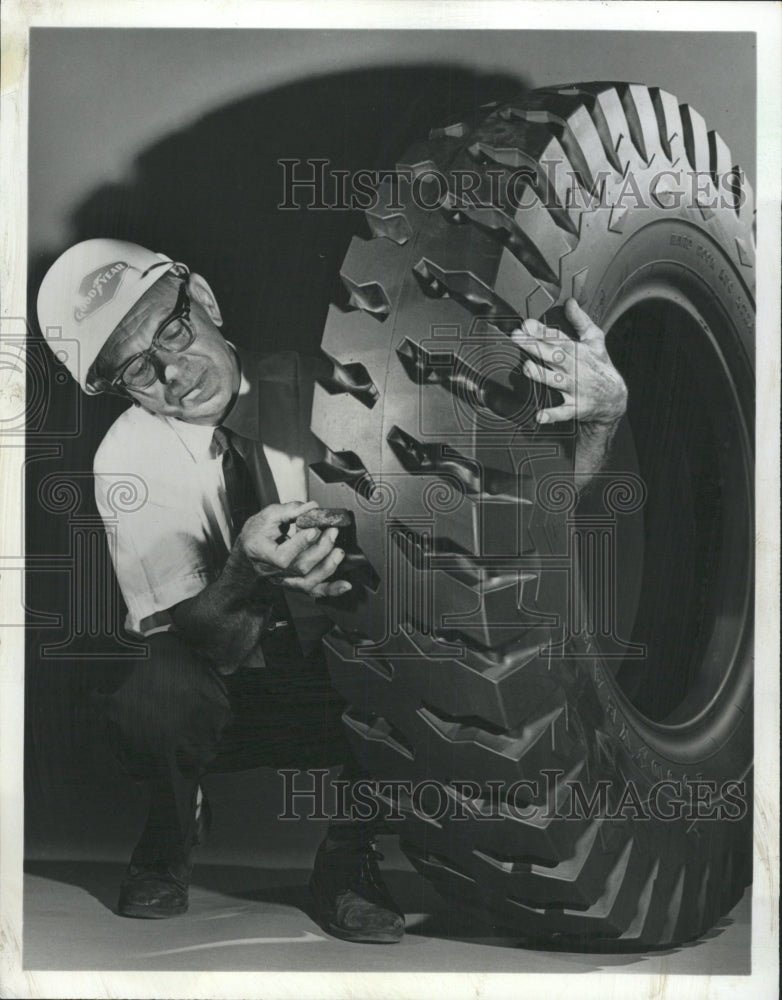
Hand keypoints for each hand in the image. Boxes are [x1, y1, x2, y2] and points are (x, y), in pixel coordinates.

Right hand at [238, 500, 351, 597]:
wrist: (249, 551)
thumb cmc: (256, 533)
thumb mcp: (268, 515)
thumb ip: (290, 510)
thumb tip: (313, 507)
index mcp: (261, 552)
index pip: (283, 556)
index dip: (301, 544)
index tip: (315, 529)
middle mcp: (272, 571)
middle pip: (300, 567)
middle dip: (321, 550)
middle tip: (332, 533)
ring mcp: (284, 580)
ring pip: (308, 582)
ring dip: (328, 567)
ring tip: (339, 552)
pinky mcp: (294, 583)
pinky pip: (313, 591)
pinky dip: (331, 589)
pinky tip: (345, 585)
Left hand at [511, 298, 627, 425]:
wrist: (615, 398)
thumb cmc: (600, 366)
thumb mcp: (595, 340)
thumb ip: (580, 320)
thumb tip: (570, 301)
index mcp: (578, 352)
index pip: (558, 338)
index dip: (543, 331)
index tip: (527, 325)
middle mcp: (575, 369)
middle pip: (554, 355)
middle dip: (535, 347)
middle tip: (517, 339)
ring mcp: (575, 388)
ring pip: (556, 381)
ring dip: (542, 375)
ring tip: (527, 368)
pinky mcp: (576, 407)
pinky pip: (563, 412)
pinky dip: (552, 414)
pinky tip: (540, 415)